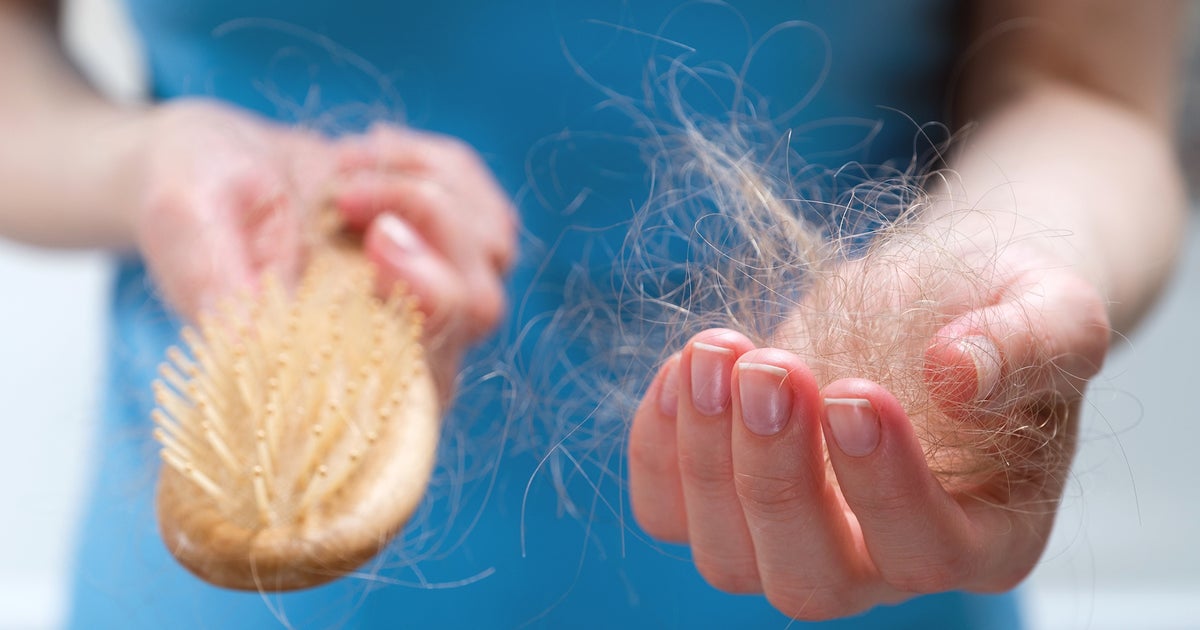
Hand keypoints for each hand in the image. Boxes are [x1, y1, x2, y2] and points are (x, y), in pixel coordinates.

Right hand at [130, 100, 515, 390]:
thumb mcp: (182, 222)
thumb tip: (252, 341)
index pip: (420, 384)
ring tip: (342, 171)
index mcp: (333, 373)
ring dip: (422, 189)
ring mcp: (436, 296)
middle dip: (428, 231)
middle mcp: (398, 348)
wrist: (212, 160)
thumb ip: (212, 282)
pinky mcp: (455, 247)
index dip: (425, 315)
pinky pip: (490, 209)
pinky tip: (370, 157)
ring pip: (491, 254)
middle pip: (477, 310)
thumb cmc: (191, 197)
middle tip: (348, 193)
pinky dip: (436, 166)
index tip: (377, 242)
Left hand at [628, 234, 1108, 619]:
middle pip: (811, 581)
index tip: (854, 392)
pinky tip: (684, 367)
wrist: (935, 301)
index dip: (884, 485)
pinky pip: (668, 511)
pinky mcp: (729, 503)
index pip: (927, 551)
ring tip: (718, 350)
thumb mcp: (1052, 309)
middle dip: (776, 479)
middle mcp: (883, 564)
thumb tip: (954, 374)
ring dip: (705, 456)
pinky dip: (657, 447)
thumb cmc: (1000, 314)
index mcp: (984, 536)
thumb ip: (1028, 343)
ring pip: (727, 558)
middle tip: (771, 368)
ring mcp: (796, 540)